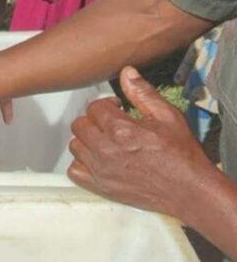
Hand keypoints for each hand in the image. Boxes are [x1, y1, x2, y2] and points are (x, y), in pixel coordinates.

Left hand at [67, 66, 217, 220]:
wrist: (187, 189)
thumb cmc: (180, 154)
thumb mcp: (167, 116)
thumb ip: (142, 93)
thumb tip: (127, 73)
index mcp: (121, 130)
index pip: (95, 107)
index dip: (106, 105)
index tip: (116, 109)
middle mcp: (106, 151)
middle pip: (80, 125)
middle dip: (94, 120)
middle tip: (110, 124)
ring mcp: (100, 171)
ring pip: (75, 146)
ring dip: (87, 140)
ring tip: (105, 141)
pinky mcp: (99, 187)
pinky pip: (74, 171)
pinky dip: (81, 163)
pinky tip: (96, 159)